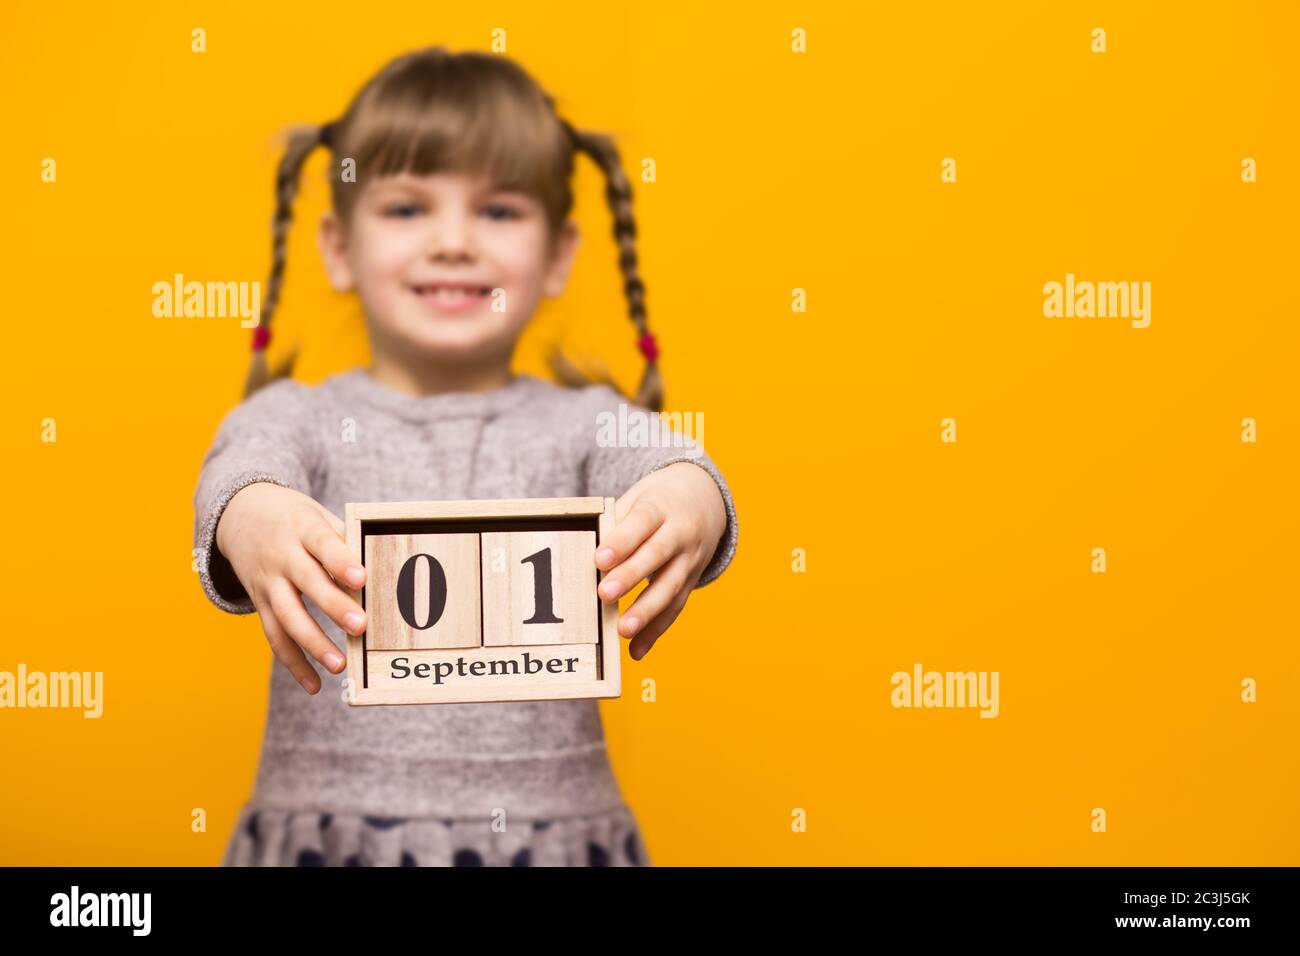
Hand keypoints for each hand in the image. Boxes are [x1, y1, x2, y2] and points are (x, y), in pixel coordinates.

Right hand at [215, 482, 366, 693]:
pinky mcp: (260, 603)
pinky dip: (293, 662)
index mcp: (302, 528)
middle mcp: (282, 556)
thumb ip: (345, 540)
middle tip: (361, 626)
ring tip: (340, 665)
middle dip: (334, 607)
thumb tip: (382, 567)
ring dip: (313, 644)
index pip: (323, 544)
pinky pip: (275, 635)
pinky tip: (314, 685)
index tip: (361, 578)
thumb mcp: (317, 516)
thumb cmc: (296, 518)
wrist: (240, 514)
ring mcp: (268, 582)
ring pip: (287, 616)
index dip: (340, 561)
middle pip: (307, 583)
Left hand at [594, 462, 726, 659]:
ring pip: (669, 587)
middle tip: (604, 594)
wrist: (704, 500)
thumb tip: (586, 554)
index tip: (599, 559)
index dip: (621, 541)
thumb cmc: (657, 502)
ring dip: (646, 612)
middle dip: (630, 576)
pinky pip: (674, 608)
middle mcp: (680, 533)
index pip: (641, 522)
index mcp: (662, 507)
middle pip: (656, 555)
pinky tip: (637, 650)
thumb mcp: (639, 498)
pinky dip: (655, 631)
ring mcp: (690, 559)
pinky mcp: (691, 581)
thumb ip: (616, 523)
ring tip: (623, 631)